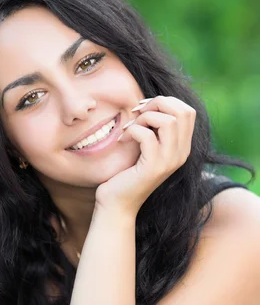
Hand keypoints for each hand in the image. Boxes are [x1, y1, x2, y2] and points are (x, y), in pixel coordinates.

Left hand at [95, 96, 195, 215]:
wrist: (117, 203)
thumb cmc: (126, 172)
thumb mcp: (145, 146)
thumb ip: (153, 128)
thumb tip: (150, 102)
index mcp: (182, 147)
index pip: (187, 111)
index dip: (166, 101)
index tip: (143, 108)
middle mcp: (181, 154)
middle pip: (182, 112)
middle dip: (157, 104)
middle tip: (137, 114)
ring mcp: (169, 162)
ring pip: (168, 121)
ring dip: (144, 118)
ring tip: (129, 128)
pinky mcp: (153, 168)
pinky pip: (147, 135)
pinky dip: (132, 131)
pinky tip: (122, 140)